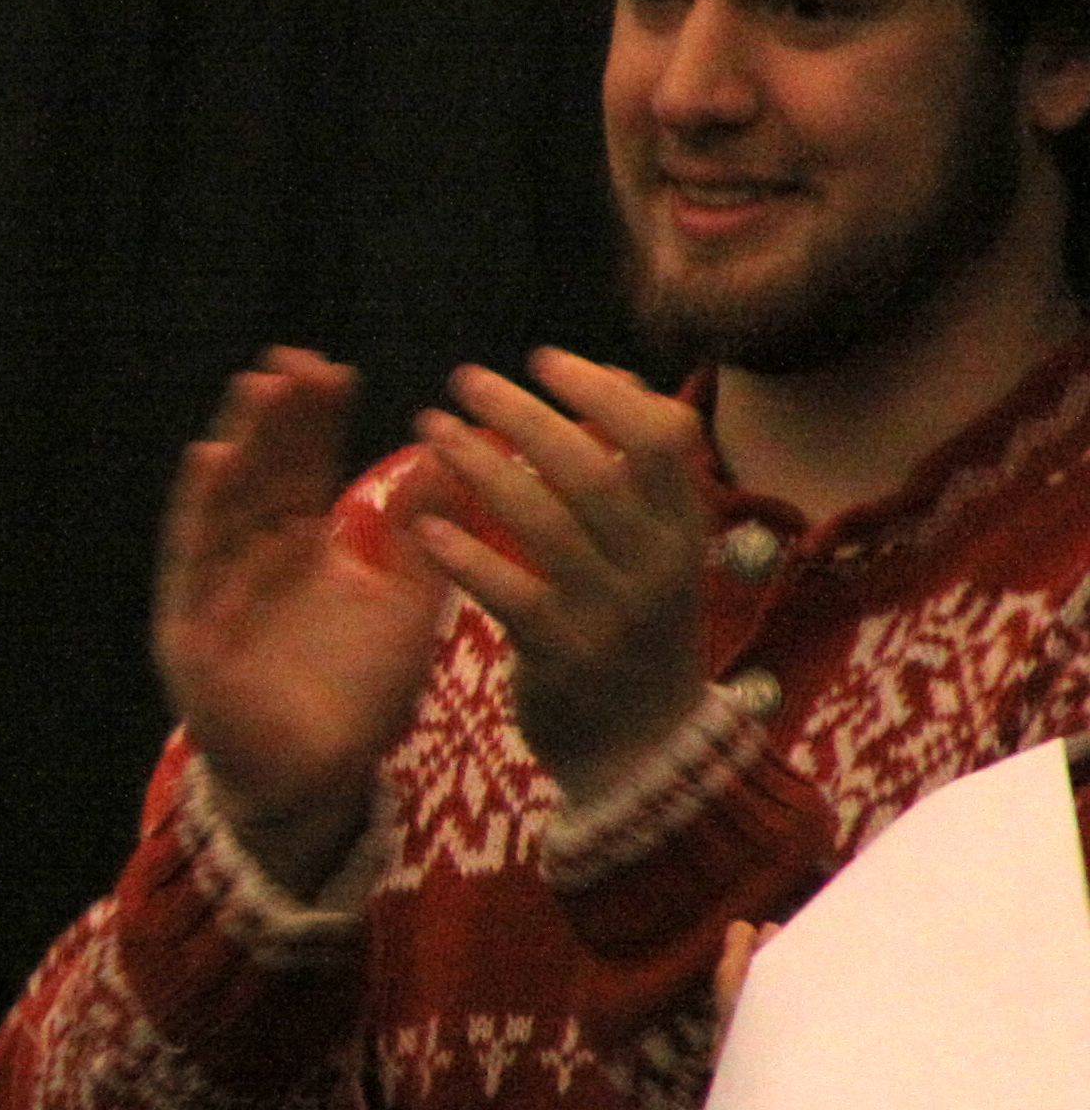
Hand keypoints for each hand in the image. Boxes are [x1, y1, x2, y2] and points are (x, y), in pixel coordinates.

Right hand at [155, 350, 448, 892]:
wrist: (317, 779)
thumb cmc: (357, 695)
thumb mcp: (407, 605)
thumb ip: (429, 538)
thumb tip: (456, 458)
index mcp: (297, 549)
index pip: (303, 470)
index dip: (314, 422)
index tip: (334, 371)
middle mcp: (250, 557)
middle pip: (261, 474)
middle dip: (276, 419)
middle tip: (295, 361)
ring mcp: (216, 588)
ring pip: (225, 504)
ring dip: (238, 445)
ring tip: (256, 389)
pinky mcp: (194, 626)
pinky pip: (193, 561)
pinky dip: (199, 511)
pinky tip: (210, 461)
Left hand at [402, 350, 713, 808]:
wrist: (643, 752)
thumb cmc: (637, 632)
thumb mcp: (658, 553)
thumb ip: (639, 475)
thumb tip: (616, 377)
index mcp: (684, 531)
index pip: (661, 437)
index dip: (602, 389)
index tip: (544, 357)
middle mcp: (657, 566)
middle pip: (591, 467)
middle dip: (522, 413)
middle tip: (464, 379)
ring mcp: (611, 613)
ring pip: (543, 520)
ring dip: (480, 465)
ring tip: (432, 429)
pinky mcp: (562, 656)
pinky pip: (509, 591)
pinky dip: (464, 552)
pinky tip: (424, 523)